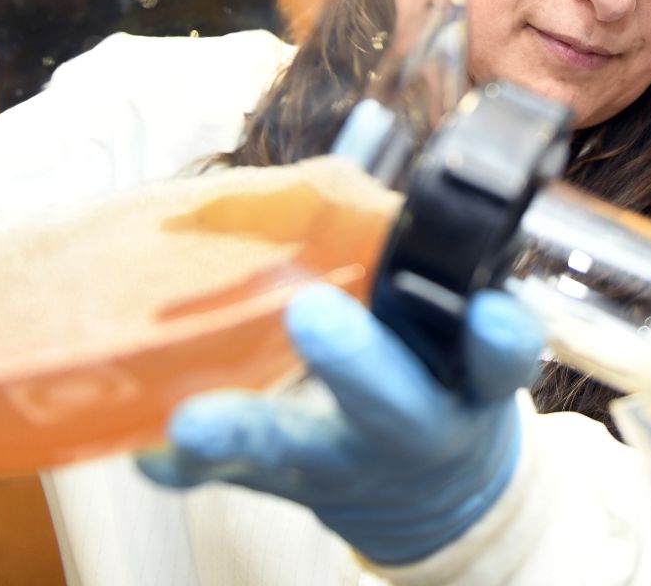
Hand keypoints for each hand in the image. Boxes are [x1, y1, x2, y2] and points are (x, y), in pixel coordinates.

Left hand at [138, 283, 543, 565]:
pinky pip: (227, 478)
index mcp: (469, 379)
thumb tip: (347, 160)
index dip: (498, 338)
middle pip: (394, 404)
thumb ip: (416, 258)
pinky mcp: (283, 482)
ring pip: (295, 451)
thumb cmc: (438, 372)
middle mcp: (415, 426)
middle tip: (311, 313)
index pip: (500, 358)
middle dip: (355, 360)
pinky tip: (149, 449)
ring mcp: (346, 462)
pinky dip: (186, 464)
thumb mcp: (459, 326)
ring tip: (192, 419)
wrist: (434, 490)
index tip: (488, 312)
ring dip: (244, 430)